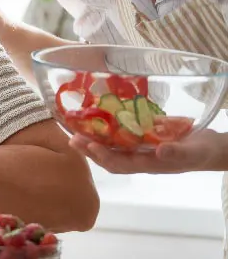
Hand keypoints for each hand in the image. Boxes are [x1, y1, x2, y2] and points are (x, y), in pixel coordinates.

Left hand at [70, 129, 224, 173]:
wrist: (209, 147)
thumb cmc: (200, 151)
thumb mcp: (192, 152)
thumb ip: (177, 152)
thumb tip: (160, 150)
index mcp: (149, 164)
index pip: (121, 163)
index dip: (104, 156)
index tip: (90, 145)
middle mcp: (140, 158)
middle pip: (110, 157)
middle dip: (91, 150)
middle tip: (73, 138)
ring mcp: (139, 148)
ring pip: (112, 147)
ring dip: (95, 140)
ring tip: (77, 130)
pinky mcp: (142, 137)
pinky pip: (121, 136)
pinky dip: (107, 130)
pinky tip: (97, 119)